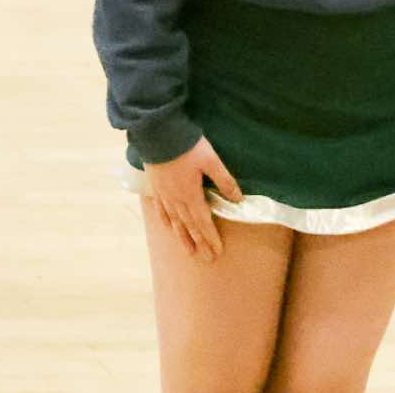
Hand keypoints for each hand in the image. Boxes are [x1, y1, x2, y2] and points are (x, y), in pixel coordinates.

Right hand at [143, 136, 243, 262]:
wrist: (158, 134)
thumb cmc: (186, 146)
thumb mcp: (211, 160)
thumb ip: (224, 180)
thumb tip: (238, 198)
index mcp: (191, 195)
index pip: (204, 222)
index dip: (211, 237)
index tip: (218, 251)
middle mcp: (177, 200)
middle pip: (190, 227)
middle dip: (200, 243)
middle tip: (207, 259)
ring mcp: (164, 196)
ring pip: (175, 223)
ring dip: (184, 238)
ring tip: (190, 252)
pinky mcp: (156, 188)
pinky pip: (161, 211)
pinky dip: (167, 222)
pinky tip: (169, 228)